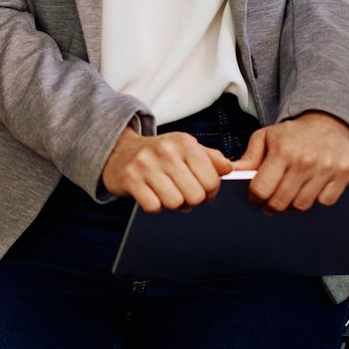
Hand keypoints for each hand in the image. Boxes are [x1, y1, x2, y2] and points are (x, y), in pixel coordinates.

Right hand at [101, 127, 233, 212]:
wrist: (118, 150)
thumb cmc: (159, 154)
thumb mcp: (185, 148)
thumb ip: (210, 158)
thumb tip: (229, 169)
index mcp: (184, 143)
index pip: (212, 180)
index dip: (211, 191)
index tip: (201, 188)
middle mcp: (165, 151)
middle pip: (196, 195)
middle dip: (192, 200)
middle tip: (183, 193)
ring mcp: (145, 164)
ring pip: (175, 202)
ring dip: (172, 204)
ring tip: (166, 193)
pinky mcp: (130, 179)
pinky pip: (153, 206)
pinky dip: (154, 205)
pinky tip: (151, 194)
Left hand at [233, 111, 348, 211]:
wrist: (329, 121)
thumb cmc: (293, 133)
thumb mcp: (266, 137)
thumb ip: (249, 157)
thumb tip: (232, 172)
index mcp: (282, 151)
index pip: (262, 189)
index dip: (255, 198)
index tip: (255, 198)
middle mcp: (304, 161)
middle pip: (281, 201)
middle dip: (271, 206)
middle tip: (269, 204)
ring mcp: (326, 169)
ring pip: (302, 205)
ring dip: (292, 205)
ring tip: (289, 196)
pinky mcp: (344, 174)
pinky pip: (325, 202)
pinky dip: (316, 200)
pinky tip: (310, 189)